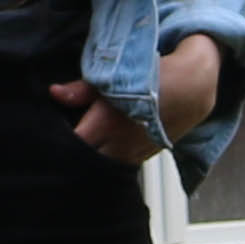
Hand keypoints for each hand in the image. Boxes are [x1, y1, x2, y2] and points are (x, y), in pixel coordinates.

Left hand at [52, 33, 224, 168]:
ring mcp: (130, 155)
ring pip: (100, 165)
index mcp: (104, 126)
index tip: (51, 134)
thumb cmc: (151, 78)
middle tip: (65, 140)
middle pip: (83, 160)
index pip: (71, 145)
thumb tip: (53, 93)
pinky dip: (108, 159)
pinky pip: (117, 165)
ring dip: (92, 157)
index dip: (59, 142)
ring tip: (86, 143)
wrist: (192, 88)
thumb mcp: (114, 78)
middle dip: (73, 152)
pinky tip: (104, 147)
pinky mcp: (142, 158)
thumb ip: (81, 91)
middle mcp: (116, 146)